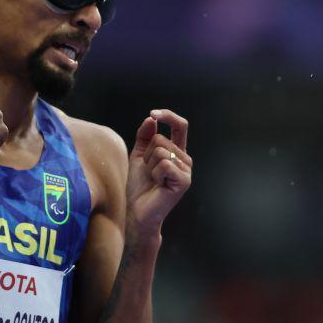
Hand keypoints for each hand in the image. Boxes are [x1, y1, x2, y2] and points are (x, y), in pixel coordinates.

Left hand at [127, 109, 191, 241]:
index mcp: (176, 151)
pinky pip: (164, 164)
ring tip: (153, 180)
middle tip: (149, 173)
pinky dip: (155, 174)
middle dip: (147, 155)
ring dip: (149, 166)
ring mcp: (187, 170)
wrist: (136, 209)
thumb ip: (145, 136)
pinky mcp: (185, 180)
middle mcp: (185, 159)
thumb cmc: (138, 184)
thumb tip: (151, 118)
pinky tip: (158, 185)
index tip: (153, 113)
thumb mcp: (139, 155)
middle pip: (161, 140)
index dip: (168, 116)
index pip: (179, 126)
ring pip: (161, 151)